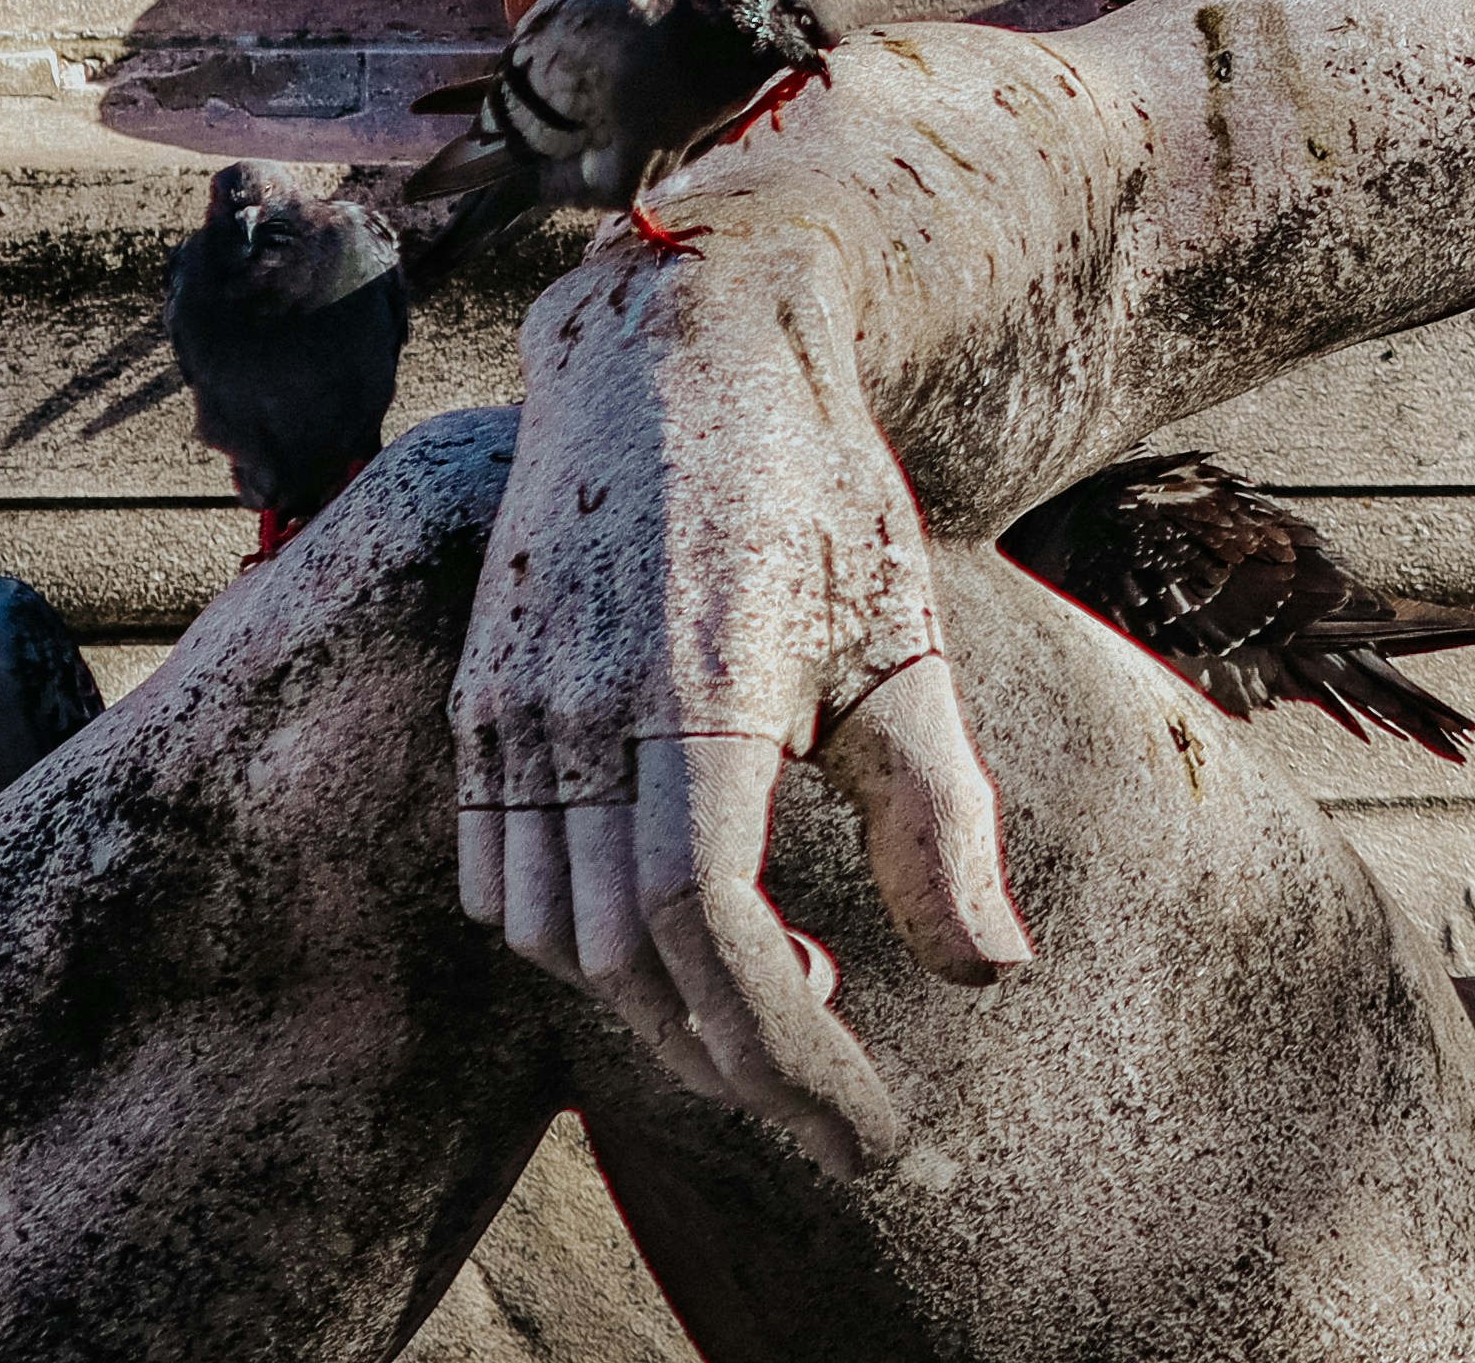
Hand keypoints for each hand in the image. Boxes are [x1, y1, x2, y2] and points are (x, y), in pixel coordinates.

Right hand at [452, 245, 1037, 1172]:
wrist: (676, 347)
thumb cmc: (815, 487)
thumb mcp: (907, 642)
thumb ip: (943, 817)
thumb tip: (994, 973)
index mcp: (696, 697)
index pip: (710, 935)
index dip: (785, 1054)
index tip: (866, 1126)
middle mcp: (577, 711)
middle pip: (630, 959)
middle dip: (735, 1054)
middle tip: (839, 1090)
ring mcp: (509, 707)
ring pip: (554, 935)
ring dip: (658, 1002)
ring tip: (778, 990)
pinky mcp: (479, 702)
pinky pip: (502, 877)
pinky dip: (577, 941)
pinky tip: (675, 927)